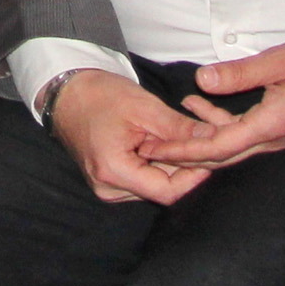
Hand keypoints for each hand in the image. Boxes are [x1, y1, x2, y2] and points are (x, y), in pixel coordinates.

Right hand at [47, 70, 210, 204]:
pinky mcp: (110, 181)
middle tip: (203, 142)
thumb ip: (180, 128)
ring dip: (172, 164)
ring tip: (181, 137)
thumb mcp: (144, 107)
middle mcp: (108, 188)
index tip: (213, 154)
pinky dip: (158, 163)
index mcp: (113, 171)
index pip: (167, 191)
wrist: (68, 93)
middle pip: (162, 189)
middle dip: (186, 167)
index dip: (194, 175)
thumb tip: (216, 139)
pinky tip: (162, 142)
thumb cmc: (100, 95)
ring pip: (155, 184)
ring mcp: (107, 187)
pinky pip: (144, 179)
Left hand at [158, 33, 284, 170]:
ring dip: (199, 136)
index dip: (184, 151)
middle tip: (150, 147)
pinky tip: (200, 103)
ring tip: (170, 119)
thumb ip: (240, 74)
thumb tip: (202, 81)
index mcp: (271, 124)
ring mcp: (277, 136)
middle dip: (184, 154)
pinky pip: (243, 134)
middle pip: (220, 155)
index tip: (156, 149)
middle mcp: (273, 138)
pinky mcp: (279, 128)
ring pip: (230, 146)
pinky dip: (218, 123)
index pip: (219, 147)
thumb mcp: (279, 61)